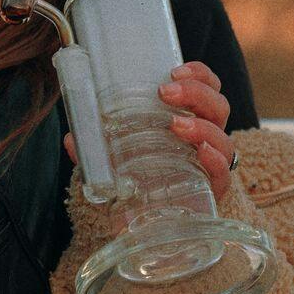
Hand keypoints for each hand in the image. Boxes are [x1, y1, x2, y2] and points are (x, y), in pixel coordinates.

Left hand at [63, 59, 237, 204]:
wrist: (148, 223)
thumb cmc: (140, 179)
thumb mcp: (116, 156)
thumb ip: (97, 148)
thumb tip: (70, 140)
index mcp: (191, 120)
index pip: (209, 89)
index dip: (199, 75)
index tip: (174, 70)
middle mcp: (207, 139)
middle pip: (218, 107)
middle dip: (196, 93)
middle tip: (166, 93)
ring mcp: (211, 165)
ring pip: (223, 138)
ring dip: (201, 127)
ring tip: (176, 125)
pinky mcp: (212, 192)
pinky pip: (223, 173)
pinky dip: (214, 160)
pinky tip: (202, 153)